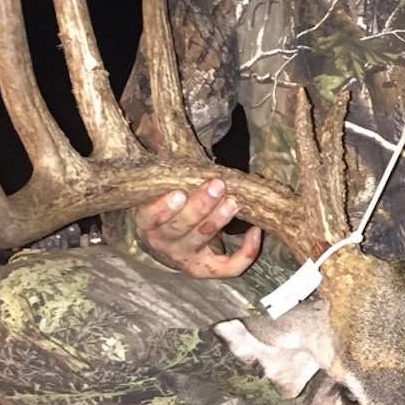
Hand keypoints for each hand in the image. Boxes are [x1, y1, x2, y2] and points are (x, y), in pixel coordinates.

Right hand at [134, 179, 260, 278]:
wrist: (170, 240)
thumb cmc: (171, 205)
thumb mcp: (163, 189)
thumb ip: (171, 172)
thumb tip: (169, 135)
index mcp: (148, 222)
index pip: (150, 218)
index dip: (163, 208)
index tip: (178, 192)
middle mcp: (164, 243)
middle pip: (181, 227)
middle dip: (201, 206)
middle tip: (217, 185)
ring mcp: (186, 258)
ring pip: (203, 239)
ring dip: (219, 219)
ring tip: (233, 202)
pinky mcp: (207, 269)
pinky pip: (228, 267)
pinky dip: (245, 253)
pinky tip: (256, 231)